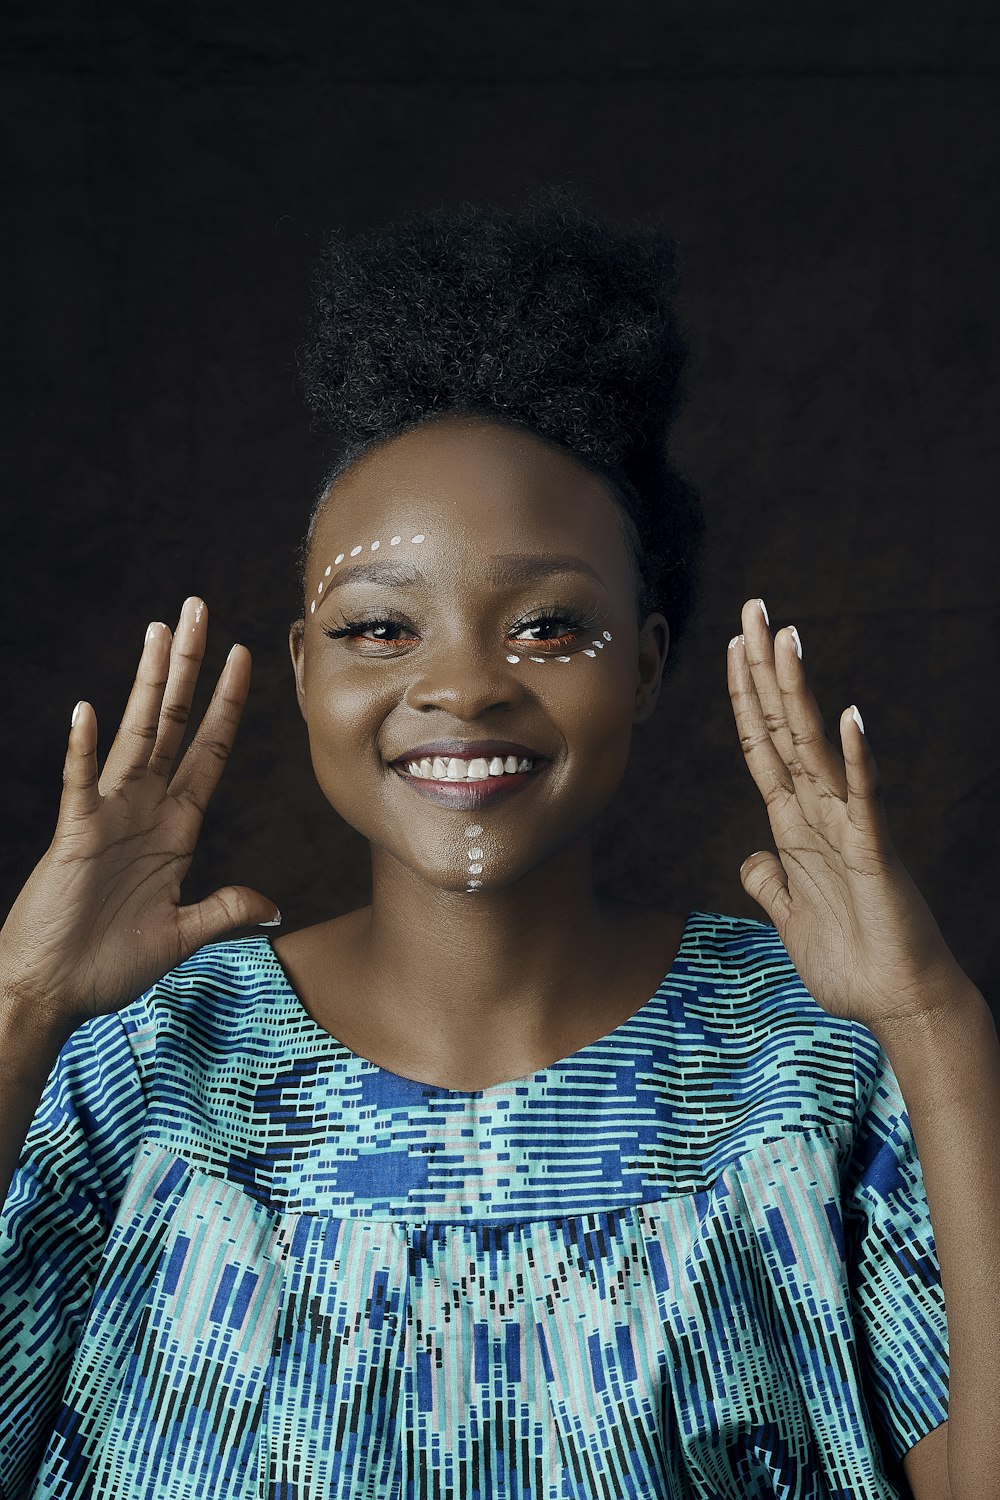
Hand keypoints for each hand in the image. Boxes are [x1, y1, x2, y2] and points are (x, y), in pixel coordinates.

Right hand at [0, 597, 279, 1037]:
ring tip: (159, 632)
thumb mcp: (182, 936)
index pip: (209, 751)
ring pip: (136, 736)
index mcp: (175, 828)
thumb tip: (271, 904)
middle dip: (189, 669)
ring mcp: (109, 817)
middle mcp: (145, 810)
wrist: (53, 991)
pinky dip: (84, 752)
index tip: (245, 657)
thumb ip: (224, 912)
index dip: (228, 705)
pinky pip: (81, 787)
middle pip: (174, 725)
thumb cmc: (107, 963)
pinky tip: (88, 713)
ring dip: (149, 685)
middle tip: (199, 610)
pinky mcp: (75, 837)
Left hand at [727, 597, 970, 1032]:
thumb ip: (771, 884)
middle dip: (766, 670)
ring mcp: (847, 829)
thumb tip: (752, 858)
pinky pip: (863, 798)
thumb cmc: (853, 963)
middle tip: (754, 609)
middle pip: (784, 729)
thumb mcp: (790, 920)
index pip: (762, 747)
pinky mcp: (874, 855)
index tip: (734, 646)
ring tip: (786, 637)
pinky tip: (847, 717)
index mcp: (795, 826)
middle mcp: (820, 814)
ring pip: (815, 748)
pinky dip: (855, 758)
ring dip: (798, 692)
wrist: (900, 1004)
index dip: (745, 698)